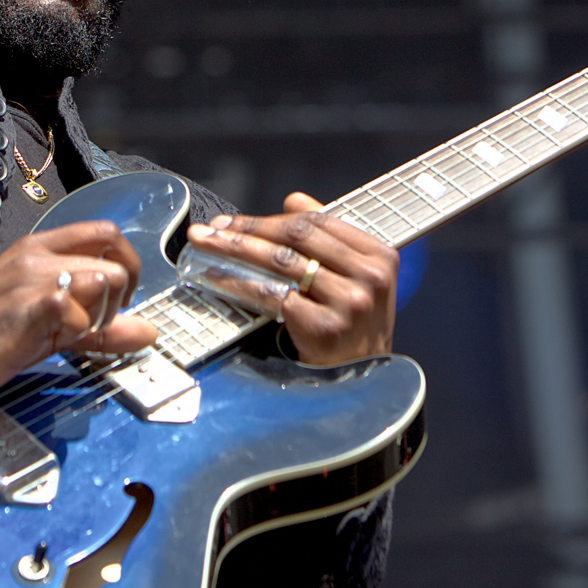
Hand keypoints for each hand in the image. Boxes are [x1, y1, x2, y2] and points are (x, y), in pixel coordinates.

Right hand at [0, 221, 158, 406]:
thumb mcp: (48, 325)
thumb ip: (99, 327)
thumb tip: (149, 333)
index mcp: (40, 249)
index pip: (106, 232)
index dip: (127, 265)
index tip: (118, 299)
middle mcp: (37, 256)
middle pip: (113, 254)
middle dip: (123, 291)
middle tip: (102, 320)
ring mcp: (29, 279)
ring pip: (102, 277)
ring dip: (103, 313)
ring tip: (75, 334)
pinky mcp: (22, 308)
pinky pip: (74, 307)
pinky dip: (78, 330)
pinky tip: (54, 342)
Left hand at [184, 193, 396, 365]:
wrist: (363, 387)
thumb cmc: (354, 330)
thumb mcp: (356, 281)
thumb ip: (329, 238)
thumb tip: (294, 200)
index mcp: (381, 255)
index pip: (318, 222)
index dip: (270, 218)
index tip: (235, 220)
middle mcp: (369, 277)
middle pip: (297, 237)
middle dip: (248, 229)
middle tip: (211, 229)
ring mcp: (349, 303)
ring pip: (281, 262)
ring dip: (235, 250)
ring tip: (205, 246)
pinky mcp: (325, 328)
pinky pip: (272, 295)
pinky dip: (239, 283)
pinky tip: (216, 279)